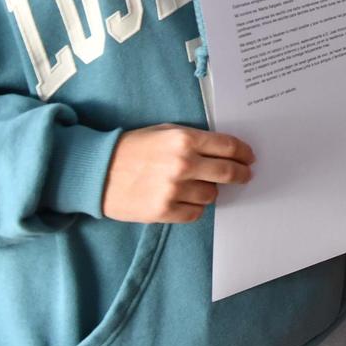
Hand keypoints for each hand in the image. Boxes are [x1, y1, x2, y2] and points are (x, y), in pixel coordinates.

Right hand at [101, 126, 254, 223]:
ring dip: (211, 190)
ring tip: (199, 186)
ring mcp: (173, 189)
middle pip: (228, 171)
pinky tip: (185, 199)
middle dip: (241, 174)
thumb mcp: (165, 132)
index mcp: (184, 139)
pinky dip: (195, 207)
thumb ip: (195, 139)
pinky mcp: (163, 211)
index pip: (228, 146)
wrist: (96, 172)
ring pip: (212, 194)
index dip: (243, 152)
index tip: (249, 157)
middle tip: (245, 175)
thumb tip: (225, 149)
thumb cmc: (132, 148)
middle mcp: (182, 164)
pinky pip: (195, 213)